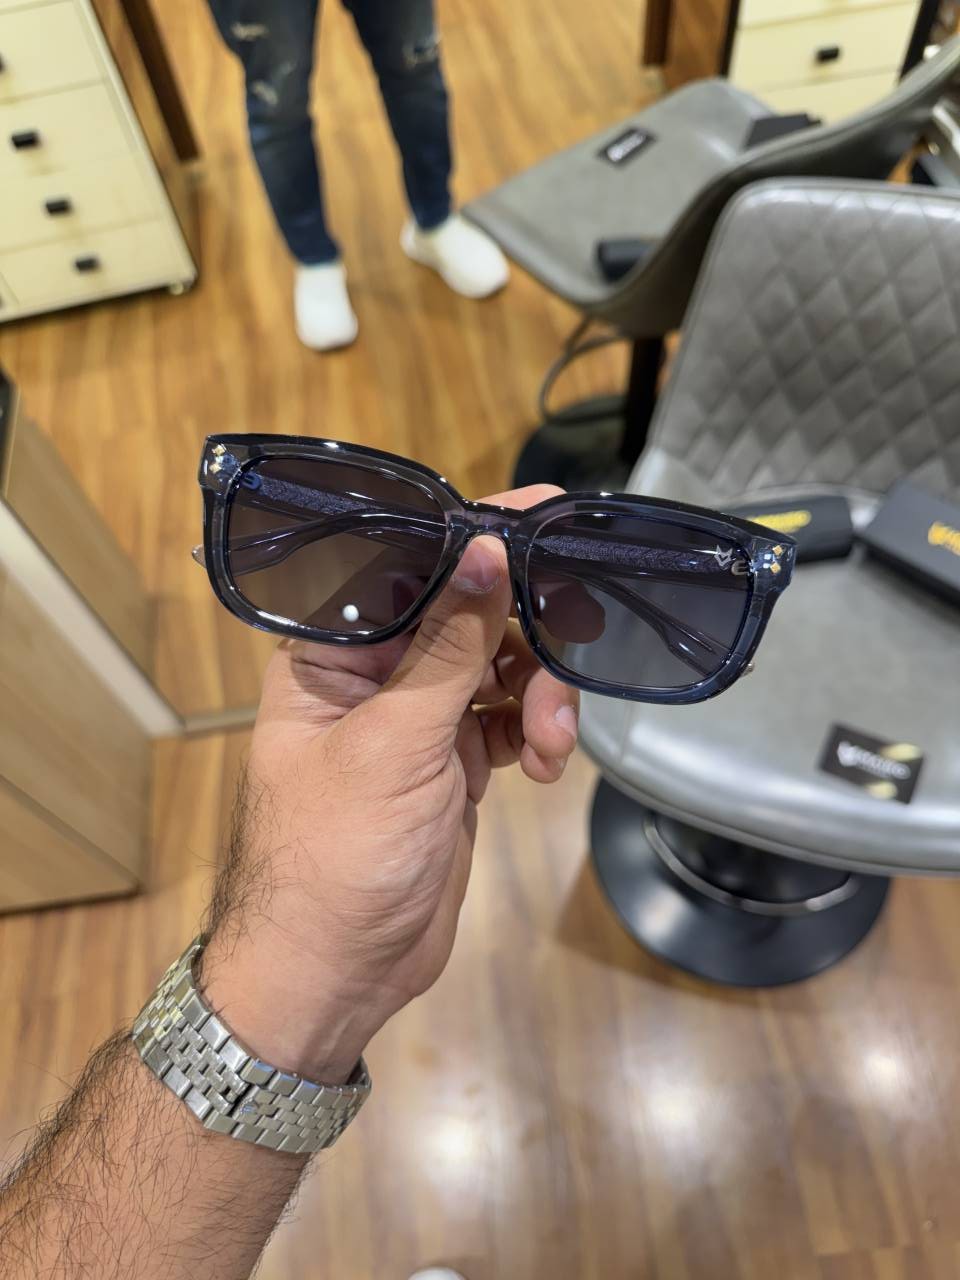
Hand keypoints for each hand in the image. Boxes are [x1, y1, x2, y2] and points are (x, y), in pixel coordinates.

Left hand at [200, 485, 579, 1081]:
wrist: (334, 975)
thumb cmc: (338, 855)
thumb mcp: (393, 743)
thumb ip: (447, 647)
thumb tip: (485, 549)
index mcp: (332, 654)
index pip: (408, 569)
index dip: (474, 538)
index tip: (547, 513)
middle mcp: (375, 676)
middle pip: (467, 615)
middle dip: (523, 633)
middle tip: (572, 647)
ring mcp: (419, 721)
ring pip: (499, 669)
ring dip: (538, 693)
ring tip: (550, 741)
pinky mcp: (455, 764)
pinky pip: (509, 722)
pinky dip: (534, 735)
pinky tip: (546, 764)